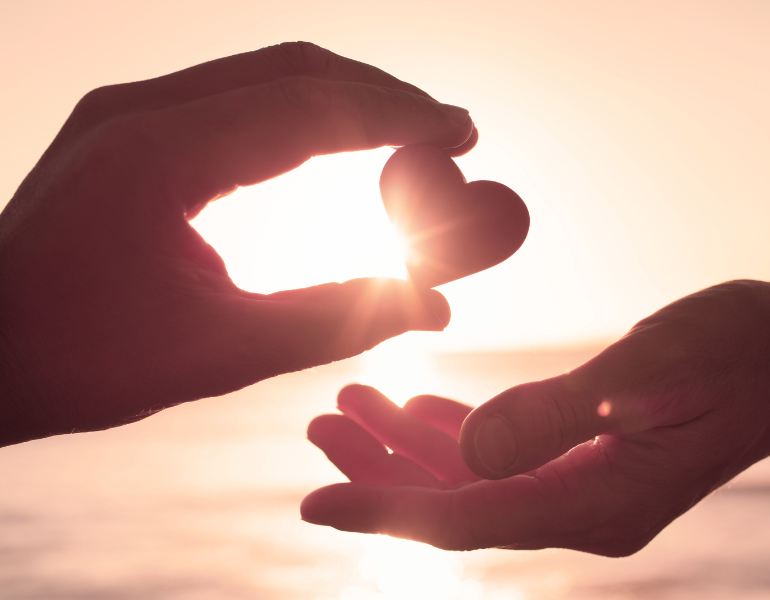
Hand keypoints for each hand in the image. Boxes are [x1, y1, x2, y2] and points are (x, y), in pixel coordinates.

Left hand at [0, 42, 473, 445]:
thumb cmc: (79, 359)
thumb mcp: (217, 354)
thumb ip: (332, 321)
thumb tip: (432, 306)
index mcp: (159, 155)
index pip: (308, 108)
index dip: (397, 115)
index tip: (460, 130)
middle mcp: (139, 110)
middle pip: (293, 70)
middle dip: (382, 94)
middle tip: (448, 128)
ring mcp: (127, 109)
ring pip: (264, 72)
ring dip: (344, 95)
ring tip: (409, 128)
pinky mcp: (126, 124)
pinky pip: (232, 92)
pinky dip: (299, 108)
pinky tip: (335, 135)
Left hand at [303, 270, 769, 554]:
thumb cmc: (736, 351)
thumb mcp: (644, 376)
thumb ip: (553, 417)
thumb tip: (469, 457)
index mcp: (597, 504)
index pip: (466, 519)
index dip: (384, 509)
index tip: (313, 499)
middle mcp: (584, 508)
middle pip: (456, 502)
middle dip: (381, 469)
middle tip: (318, 424)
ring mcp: (585, 485)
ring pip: (473, 479)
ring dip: (407, 444)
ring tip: (350, 404)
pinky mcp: (587, 456)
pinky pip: (504, 458)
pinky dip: (453, 434)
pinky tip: (415, 409)